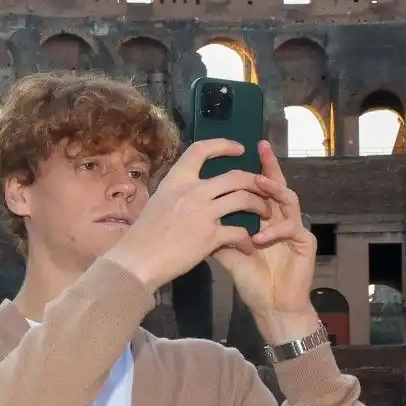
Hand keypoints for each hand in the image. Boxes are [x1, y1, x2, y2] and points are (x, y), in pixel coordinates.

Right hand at [103, 138, 269, 291]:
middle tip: (264, 188)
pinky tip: (249, 246)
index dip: (223, 145)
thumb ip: (177, 191)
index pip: (201, 150)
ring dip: (260, 205)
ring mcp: (203, 212)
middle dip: (255, 181)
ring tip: (266, 213)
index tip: (239, 149)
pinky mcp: (210, 236)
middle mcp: (193, 191)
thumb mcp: (158, 201)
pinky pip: (239, 232)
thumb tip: (188, 187)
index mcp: (177, 179)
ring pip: (244, 199)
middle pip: (235, 176)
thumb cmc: (144, 233)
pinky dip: (247, 240)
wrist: (138, 260)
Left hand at [211, 142, 320, 343]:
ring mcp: (295, 229)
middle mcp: (281, 218)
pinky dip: (274, 231)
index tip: (239, 150)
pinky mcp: (305, 243)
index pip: (258, 188)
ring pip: (289, 200)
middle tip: (262, 148)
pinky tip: (260, 237)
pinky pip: (291, 229)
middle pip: (277, 185)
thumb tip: (194, 216)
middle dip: (270, 166)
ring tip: (259, 184)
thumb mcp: (228, 254)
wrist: (271, 307)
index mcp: (265, 217)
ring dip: (273, 191)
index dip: (252, 169)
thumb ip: (217, 233)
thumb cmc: (252, 281)